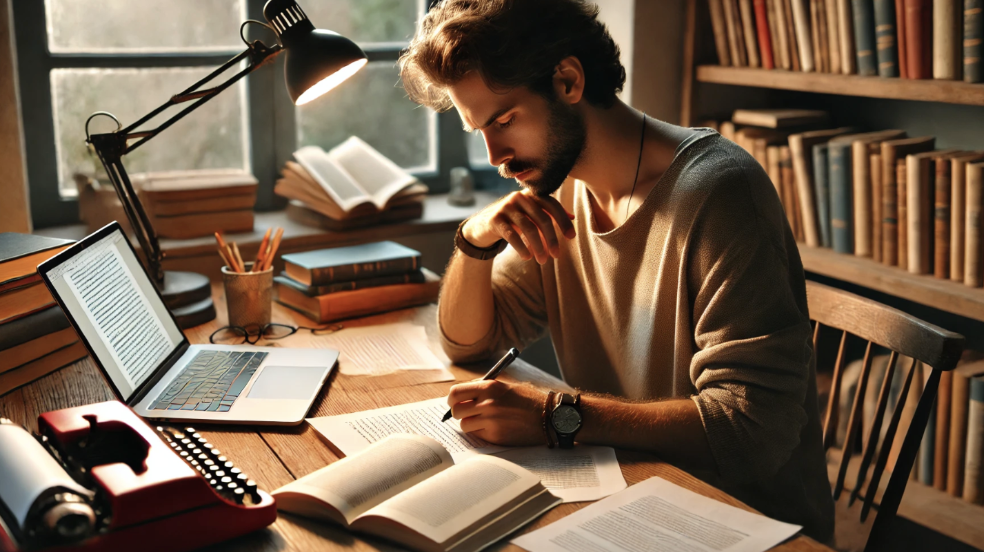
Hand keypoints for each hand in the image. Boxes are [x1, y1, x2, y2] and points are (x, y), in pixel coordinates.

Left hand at [447, 380, 547, 445]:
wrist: (548, 416)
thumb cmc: (528, 400)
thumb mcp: (505, 386)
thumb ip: (483, 389)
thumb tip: (461, 396)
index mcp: (488, 387)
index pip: (456, 393)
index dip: (452, 399)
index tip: (454, 403)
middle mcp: (487, 404)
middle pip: (456, 411)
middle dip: (460, 413)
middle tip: (468, 414)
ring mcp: (490, 421)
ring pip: (464, 425)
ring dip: (470, 424)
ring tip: (483, 421)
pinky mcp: (495, 436)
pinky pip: (477, 435)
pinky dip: (481, 433)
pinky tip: (494, 428)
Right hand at [461, 191, 575, 263]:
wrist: (483, 225)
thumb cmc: (513, 221)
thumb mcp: (530, 215)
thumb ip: (549, 214)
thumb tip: (572, 217)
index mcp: (531, 194)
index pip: (552, 205)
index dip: (563, 221)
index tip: (571, 237)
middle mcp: (519, 197)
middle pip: (542, 219)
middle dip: (552, 239)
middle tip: (556, 255)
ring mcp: (506, 207)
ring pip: (528, 228)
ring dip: (538, 247)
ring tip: (542, 260)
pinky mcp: (495, 219)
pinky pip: (512, 235)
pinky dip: (522, 248)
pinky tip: (527, 257)